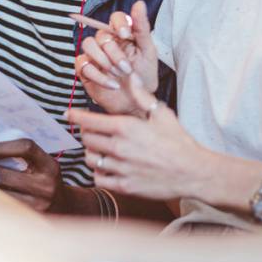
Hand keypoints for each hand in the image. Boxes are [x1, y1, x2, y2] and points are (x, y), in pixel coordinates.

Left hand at [0, 138, 67, 213]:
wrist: (65, 207)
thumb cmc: (46, 180)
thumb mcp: (42, 164)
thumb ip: (22, 156)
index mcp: (49, 165)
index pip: (26, 147)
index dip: (2, 147)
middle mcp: (46, 184)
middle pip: (6, 174)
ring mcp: (38, 204)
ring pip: (1, 193)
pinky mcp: (29, 218)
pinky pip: (4, 206)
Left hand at [67, 78, 215, 200]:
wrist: (193, 172)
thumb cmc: (178, 141)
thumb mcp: (161, 113)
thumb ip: (141, 95)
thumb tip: (130, 75)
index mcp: (126, 127)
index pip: (89, 121)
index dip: (75, 116)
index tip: (68, 114)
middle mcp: (119, 148)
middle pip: (87, 139)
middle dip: (87, 133)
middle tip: (92, 131)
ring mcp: (121, 169)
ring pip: (90, 159)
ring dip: (92, 153)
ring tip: (100, 149)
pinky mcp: (125, 186)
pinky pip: (99, 179)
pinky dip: (99, 172)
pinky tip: (106, 167)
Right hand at [76, 0, 157, 114]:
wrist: (137, 103)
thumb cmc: (143, 77)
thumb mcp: (148, 51)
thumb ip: (142, 27)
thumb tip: (139, 3)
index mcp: (122, 35)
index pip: (115, 17)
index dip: (118, 24)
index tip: (125, 35)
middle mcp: (107, 43)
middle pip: (101, 34)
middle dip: (114, 52)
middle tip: (126, 68)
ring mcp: (94, 56)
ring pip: (88, 44)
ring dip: (103, 60)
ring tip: (118, 74)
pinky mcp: (85, 71)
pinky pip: (82, 64)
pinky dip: (98, 75)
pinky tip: (112, 84)